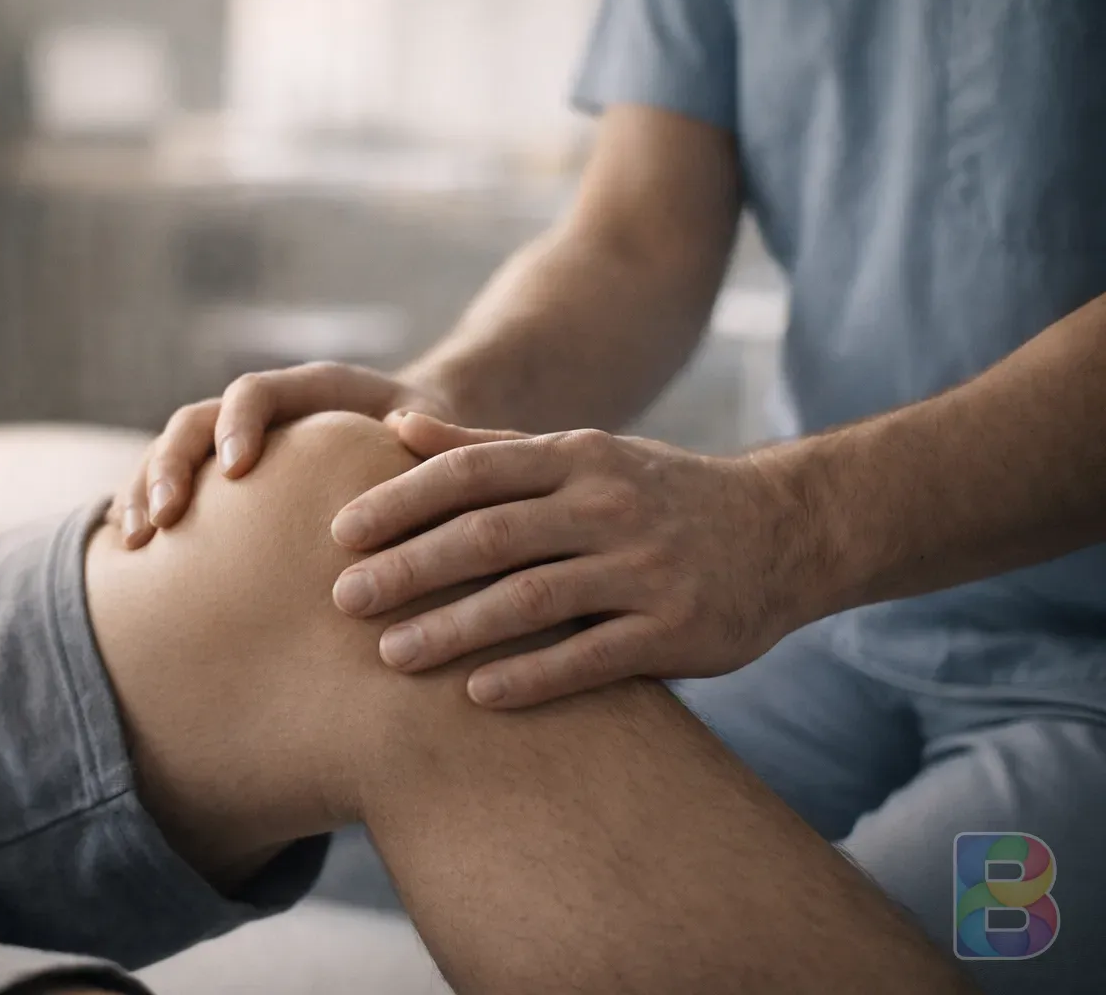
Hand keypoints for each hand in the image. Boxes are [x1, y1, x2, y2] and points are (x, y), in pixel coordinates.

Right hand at [110, 363, 453, 547]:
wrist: (427, 444)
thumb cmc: (440, 444)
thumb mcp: (443, 435)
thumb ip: (431, 438)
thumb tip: (408, 440)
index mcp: (313, 390)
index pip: (256, 391)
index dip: (239, 424)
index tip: (238, 471)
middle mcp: (266, 413)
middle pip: (196, 421)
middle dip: (170, 464)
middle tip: (164, 517)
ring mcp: (239, 447)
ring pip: (172, 455)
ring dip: (143, 491)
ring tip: (135, 542)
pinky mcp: (229, 487)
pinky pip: (176, 492)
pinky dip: (148, 514)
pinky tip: (133, 556)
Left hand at [328, 414, 821, 707]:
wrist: (784, 530)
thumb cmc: (655, 494)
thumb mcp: (580, 454)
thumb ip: (488, 446)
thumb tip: (396, 428)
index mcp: (577, 456)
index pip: (472, 472)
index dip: (401, 500)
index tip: (339, 532)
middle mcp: (608, 505)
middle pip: (489, 535)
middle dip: (409, 568)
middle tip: (343, 600)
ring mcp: (645, 568)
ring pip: (532, 599)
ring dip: (454, 628)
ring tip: (390, 655)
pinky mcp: (676, 630)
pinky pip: (591, 657)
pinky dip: (531, 676)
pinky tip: (476, 696)